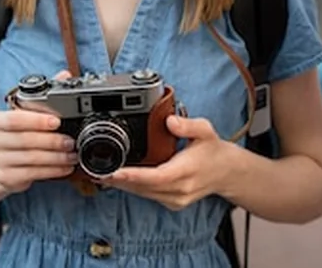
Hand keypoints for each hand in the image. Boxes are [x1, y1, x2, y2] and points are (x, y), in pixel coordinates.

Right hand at [0, 71, 77, 192]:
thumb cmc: (15, 135)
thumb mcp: (24, 115)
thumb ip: (43, 95)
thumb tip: (65, 75)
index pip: (14, 119)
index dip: (36, 120)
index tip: (56, 121)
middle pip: (24, 140)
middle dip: (52, 141)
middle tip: (70, 141)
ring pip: (30, 159)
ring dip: (55, 158)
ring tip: (71, 155)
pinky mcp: (5, 178)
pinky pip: (32, 174)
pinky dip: (51, 171)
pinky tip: (64, 167)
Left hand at [101, 115, 235, 210]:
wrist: (226, 172)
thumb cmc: (213, 151)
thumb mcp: (205, 131)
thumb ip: (188, 125)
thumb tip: (169, 120)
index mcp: (186, 172)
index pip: (155, 177)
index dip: (132, 176)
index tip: (114, 171)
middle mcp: (179, 190)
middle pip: (143, 188)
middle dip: (118, 180)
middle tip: (95, 171)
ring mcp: (175, 199)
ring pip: (143, 193)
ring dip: (122, 185)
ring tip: (100, 174)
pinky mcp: (172, 202)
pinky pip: (147, 195)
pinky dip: (133, 187)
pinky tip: (119, 179)